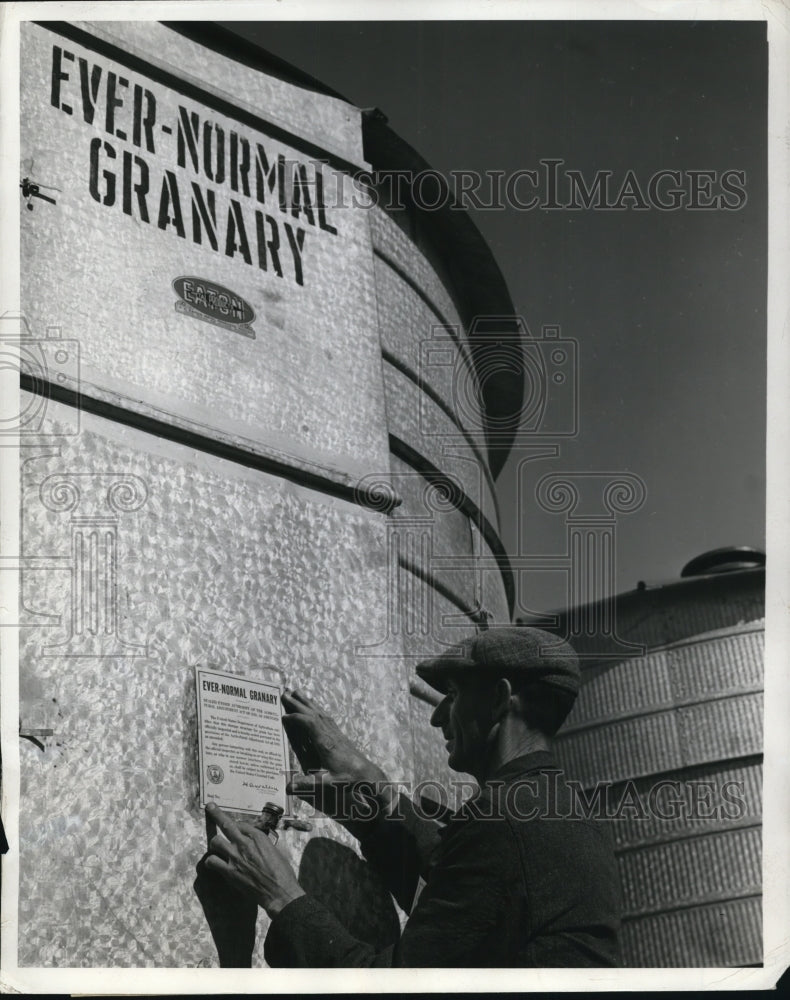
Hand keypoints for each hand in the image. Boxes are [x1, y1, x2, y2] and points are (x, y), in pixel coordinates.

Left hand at [204, 802, 304, 917]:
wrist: (279, 892)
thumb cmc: (282, 872)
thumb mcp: (276, 850)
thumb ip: (263, 844)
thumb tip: (256, 843)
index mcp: (259, 837)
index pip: (241, 824)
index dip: (236, 825)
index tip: (233, 825)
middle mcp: (245, 843)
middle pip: (226, 824)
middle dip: (216, 814)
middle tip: (210, 807)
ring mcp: (235, 857)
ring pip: (215, 841)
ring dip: (215, 843)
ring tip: (216, 846)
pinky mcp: (229, 872)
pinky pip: (212, 861)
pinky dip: (211, 861)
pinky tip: (213, 863)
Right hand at [282, 688, 386, 785]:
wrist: (366, 773)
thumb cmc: (347, 778)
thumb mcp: (328, 783)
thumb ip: (308, 784)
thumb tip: (288, 787)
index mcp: (325, 743)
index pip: (310, 724)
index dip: (297, 718)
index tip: (284, 716)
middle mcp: (330, 734)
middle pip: (313, 713)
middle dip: (298, 703)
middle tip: (284, 693)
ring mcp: (334, 732)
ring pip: (319, 712)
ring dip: (307, 702)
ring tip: (296, 692)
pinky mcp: (338, 733)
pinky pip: (325, 716)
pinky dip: (316, 708)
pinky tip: (313, 706)